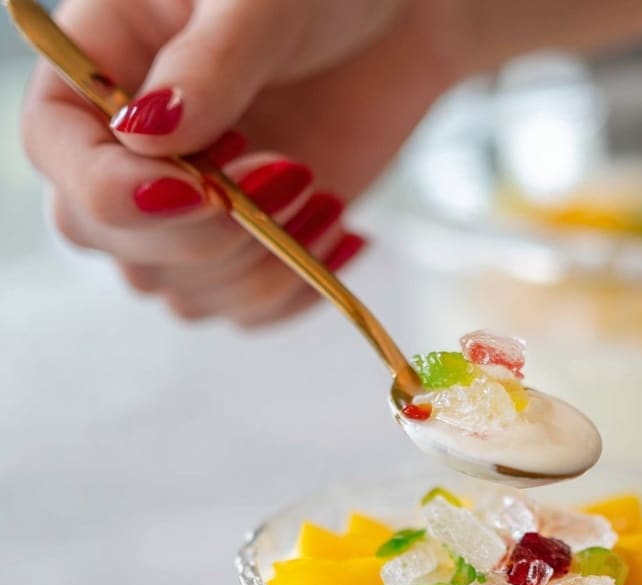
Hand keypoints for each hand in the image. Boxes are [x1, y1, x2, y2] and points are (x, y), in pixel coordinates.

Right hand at [20, 0, 460, 326]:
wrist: (395, 24)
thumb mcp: (262, 1)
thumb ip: (207, 67)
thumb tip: (147, 136)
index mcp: (100, 65)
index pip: (57, 151)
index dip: (112, 191)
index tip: (198, 191)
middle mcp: (127, 149)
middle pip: (111, 239)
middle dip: (205, 232)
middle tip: (289, 171)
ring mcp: (184, 208)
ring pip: (178, 288)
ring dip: (257, 264)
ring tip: (318, 193)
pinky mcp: (242, 248)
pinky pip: (240, 309)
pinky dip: (292, 289)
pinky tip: (336, 232)